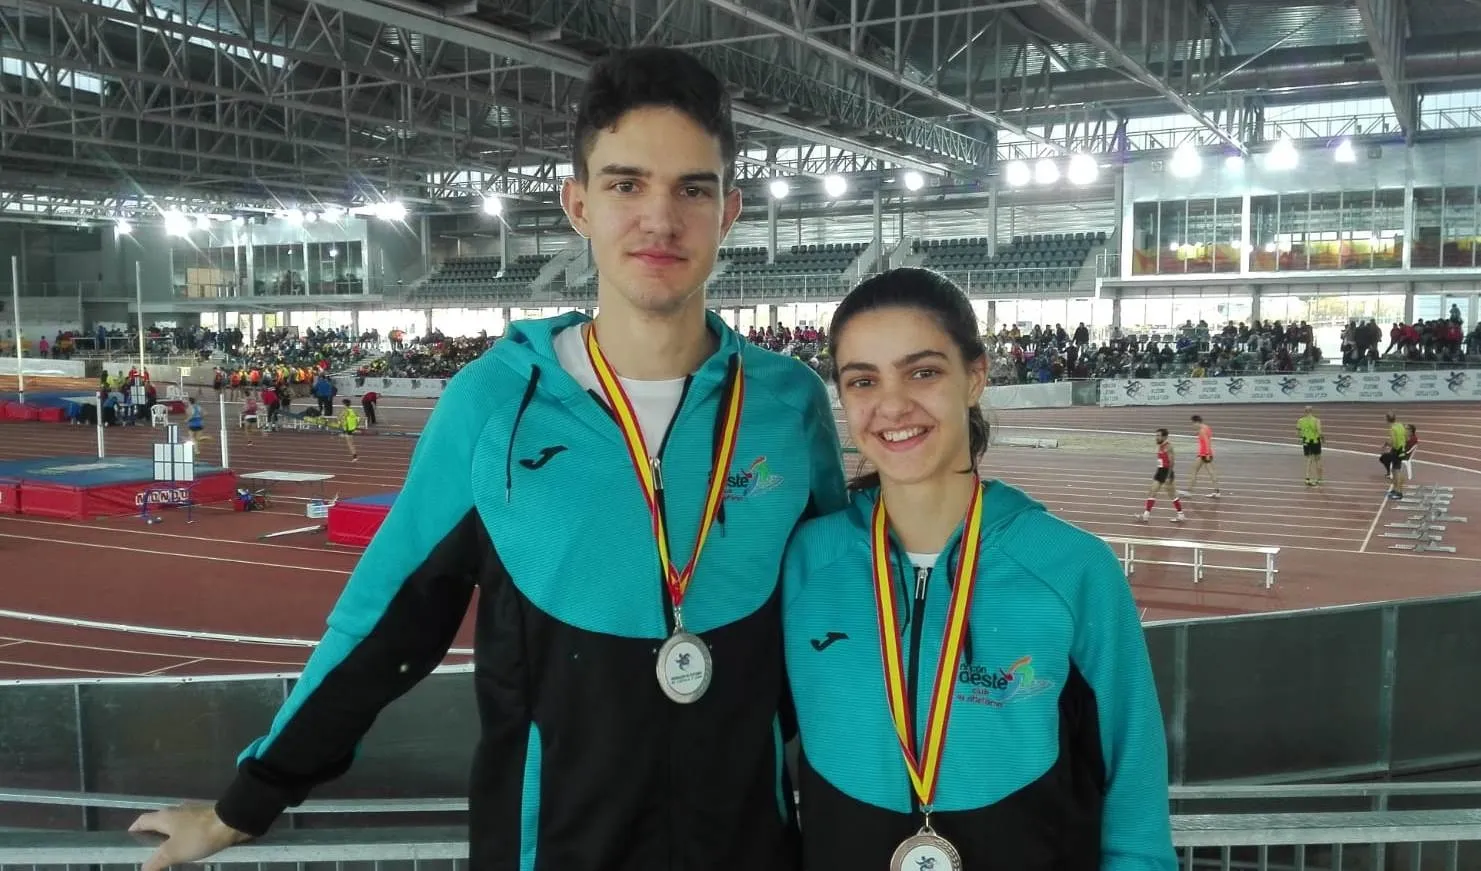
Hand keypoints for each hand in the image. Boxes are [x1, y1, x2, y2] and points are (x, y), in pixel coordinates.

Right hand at [128, 804, 250, 870]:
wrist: (231, 823)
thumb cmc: (198, 836)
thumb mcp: (173, 852)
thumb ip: (156, 861)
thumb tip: (142, 869)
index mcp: (164, 816)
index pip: (142, 820)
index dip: (134, 829)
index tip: (130, 839)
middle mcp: (176, 811)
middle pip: (158, 822)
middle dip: (152, 835)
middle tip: (148, 851)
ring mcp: (192, 813)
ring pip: (174, 825)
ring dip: (169, 836)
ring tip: (166, 852)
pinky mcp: (205, 818)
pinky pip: (188, 827)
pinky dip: (183, 837)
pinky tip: (186, 848)